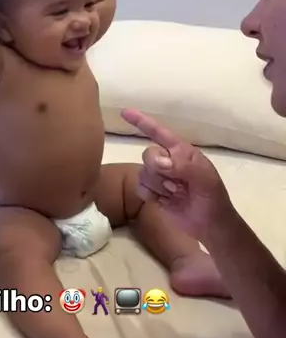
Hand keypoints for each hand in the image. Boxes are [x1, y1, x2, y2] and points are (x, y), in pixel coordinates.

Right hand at [121, 108, 233, 240]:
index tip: (125, 112)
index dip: (141, 121)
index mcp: (180, 151)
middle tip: (177, 184)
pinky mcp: (151, 193)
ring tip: (175, 194)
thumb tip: (159, 162)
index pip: (158, 132)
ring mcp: (158, 177)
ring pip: (142, 172)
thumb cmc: (212, 198)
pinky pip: (139, 188)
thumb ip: (183, 166)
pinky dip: (151, 195)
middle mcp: (167, 160)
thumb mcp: (205, 179)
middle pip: (147, 155)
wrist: (209, 225)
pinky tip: (165, 201)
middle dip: (158, 169)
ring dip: (158, 186)